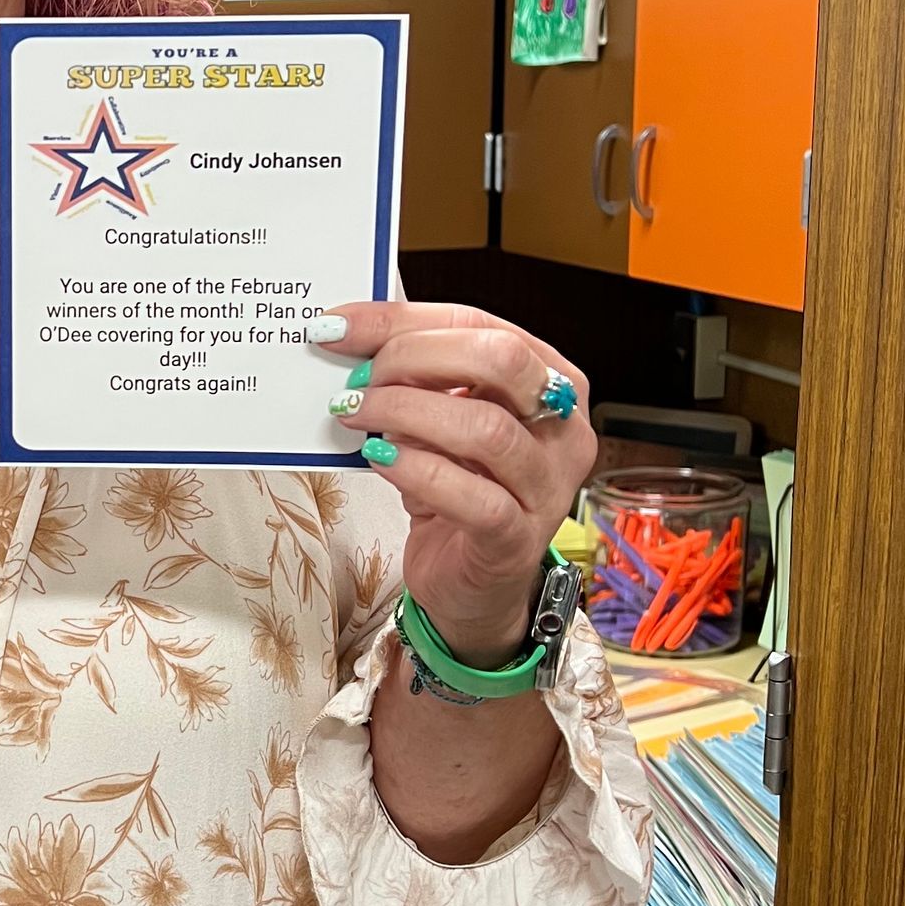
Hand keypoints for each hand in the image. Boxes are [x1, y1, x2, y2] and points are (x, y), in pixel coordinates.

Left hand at [318, 301, 594, 664]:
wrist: (472, 585)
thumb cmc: (457, 490)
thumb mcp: (439, 421)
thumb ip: (415, 377)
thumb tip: (350, 335)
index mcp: (553, 380)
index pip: (481, 325)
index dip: (404, 320)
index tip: (339, 326)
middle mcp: (565, 428)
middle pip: (499, 361)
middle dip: (413, 358)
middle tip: (357, 379)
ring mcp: (548, 486)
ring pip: (486, 429)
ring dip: (405, 413)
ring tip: (356, 416)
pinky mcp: (517, 538)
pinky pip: (473, 497)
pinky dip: (416, 470)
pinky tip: (379, 461)